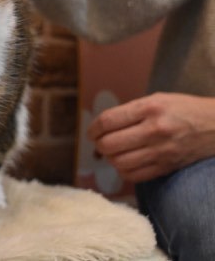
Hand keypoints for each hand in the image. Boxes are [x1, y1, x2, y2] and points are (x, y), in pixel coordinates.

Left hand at [87, 93, 214, 182]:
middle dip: (99, 144)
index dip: (93, 129)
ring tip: (114, 152)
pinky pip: (134, 175)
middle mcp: (155, 130)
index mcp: (150, 108)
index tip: (92, 132)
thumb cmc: (183, 109)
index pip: (108, 121)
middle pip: (110, 144)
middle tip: (101, 142)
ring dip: (111, 159)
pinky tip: (126, 163)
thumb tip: (102, 127)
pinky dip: (124, 171)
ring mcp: (162, 151)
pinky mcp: (167, 166)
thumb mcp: (157, 99)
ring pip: (119, 162)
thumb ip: (130, 112)